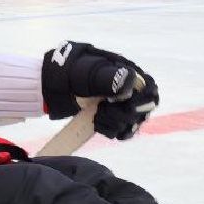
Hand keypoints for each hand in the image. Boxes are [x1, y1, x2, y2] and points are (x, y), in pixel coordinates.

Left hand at [42, 41, 158, 139]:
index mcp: (128, 72)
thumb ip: (110, 78)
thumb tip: (130, 82)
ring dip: (115, 123)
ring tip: (97, 115)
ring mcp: (123, 104)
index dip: (140, 101)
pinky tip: (98, 123)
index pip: (149, 89)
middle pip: (143, 109)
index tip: (123, 104)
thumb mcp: (88, 72)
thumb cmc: (71, 72)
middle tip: (103, 109)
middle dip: (123, 114)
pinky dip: (111, 130)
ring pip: (133, 122)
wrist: (53, 86)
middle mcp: (130, 88)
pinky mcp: (114, 118)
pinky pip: (124, 131)